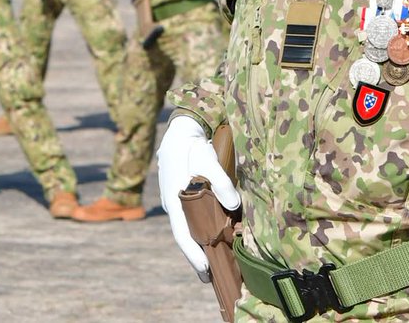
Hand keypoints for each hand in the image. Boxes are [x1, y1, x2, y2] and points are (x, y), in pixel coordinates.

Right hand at [156, 117, 240, 281]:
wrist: (181, 130)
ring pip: (189, 228)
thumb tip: (234, 205)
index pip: (183, 235)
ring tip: (214, 263)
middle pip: (186, 237)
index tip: (205, 272)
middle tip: (210, 278)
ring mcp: (178, 202)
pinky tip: (213, 236)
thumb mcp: (206, 160)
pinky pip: (193, 218)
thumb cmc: (193, 146)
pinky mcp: (185, 196)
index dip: (193, 255)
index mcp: (175, 202)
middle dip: (197, 257)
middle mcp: (174, 206)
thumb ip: (220, 182)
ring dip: (200, 245)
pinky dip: (202, 230)